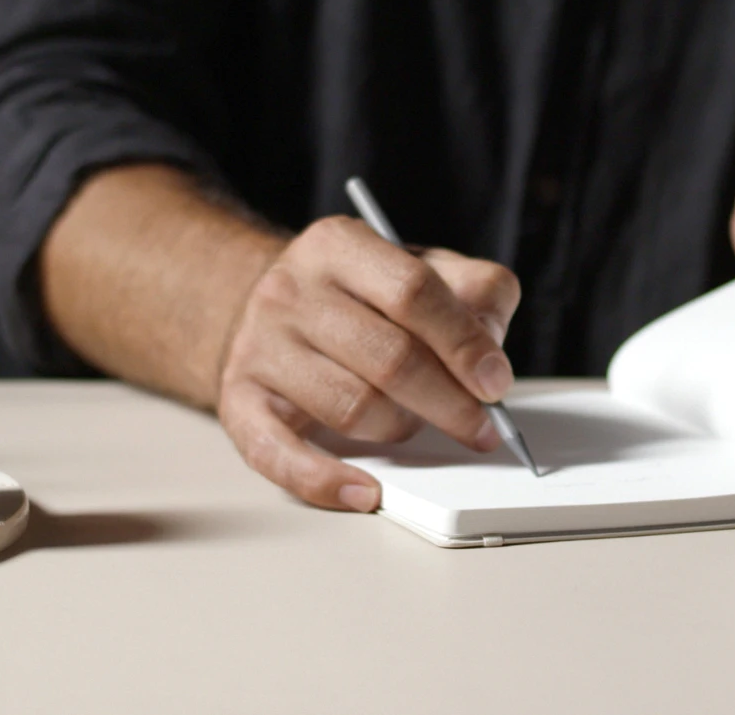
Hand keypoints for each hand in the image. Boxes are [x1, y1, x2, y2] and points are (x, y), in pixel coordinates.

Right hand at [217, 216, 520, 511]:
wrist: (272, 309)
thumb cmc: (355, 297)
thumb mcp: (415, 267)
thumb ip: (470, 292)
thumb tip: (490, 349)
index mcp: (337, 245)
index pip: (413, 290)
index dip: (464, 342)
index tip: (496, 382)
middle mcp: (289, 290)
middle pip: (388, 356)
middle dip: (449, 402)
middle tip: (480, 427)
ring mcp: (258, 345)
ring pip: (352, 407)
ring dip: (400, 428)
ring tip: (412, 422)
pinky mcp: (238, 400)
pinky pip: (280, 454)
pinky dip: (326, 482)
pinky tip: (365, 490)